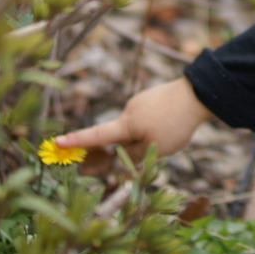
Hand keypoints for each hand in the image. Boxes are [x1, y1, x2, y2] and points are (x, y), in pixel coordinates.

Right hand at [55, 77, 214, 161]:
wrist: (198, 94)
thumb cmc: (176, 123)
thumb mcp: (155, 148)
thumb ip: (133, 156)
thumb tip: (117, 159)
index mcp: (127, 124)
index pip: (96, 136)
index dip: (77, 142)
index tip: (56, 143)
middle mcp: (129, 111)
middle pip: (119, 136)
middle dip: (122, 149)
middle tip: (132, 154)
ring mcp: (140, 103)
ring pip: (135, 129)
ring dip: (143, 138)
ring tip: (169, 134)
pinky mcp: (151, 99)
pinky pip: (146, 119)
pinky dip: (152, 127)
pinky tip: (169, 125)